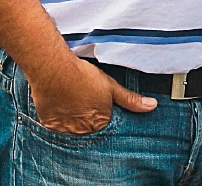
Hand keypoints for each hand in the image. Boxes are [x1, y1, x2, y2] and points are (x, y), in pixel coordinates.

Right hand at [29, 56, 155, 133]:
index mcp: (100, 123)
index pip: (105, 127)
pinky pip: (56, 128)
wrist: (53, 70)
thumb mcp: (111, 87)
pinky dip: (58, 119)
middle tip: (83, 103)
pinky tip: (60, 105)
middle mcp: (82, 131)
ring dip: (73, 121)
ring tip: (72, 102)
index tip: (98, 107)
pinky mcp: (49, 125)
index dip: (103, 116)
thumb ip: (131, 99)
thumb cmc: (82, 77)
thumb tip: (152, 106)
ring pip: (72, 130)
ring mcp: (64, 130)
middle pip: (89, 130)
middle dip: (88, 120)